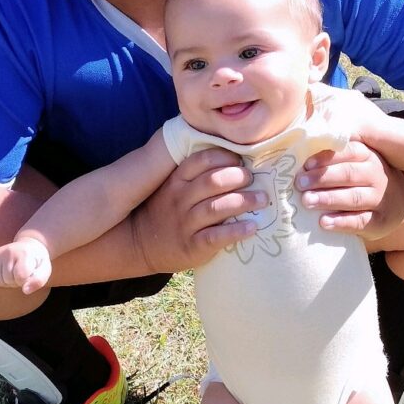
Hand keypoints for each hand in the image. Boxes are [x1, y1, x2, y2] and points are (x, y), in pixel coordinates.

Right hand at [0, 237, 52, 294]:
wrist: (29, 246)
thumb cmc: (37, 262)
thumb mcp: (45, 270)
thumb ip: (38, 281)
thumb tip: (25, 290)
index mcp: (25, 253)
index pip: (20, 276)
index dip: (25, 281)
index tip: (30, 274)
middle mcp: (9, 251)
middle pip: (8, 279)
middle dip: (16, 282)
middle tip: (23, 274)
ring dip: (7, 282)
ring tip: (15, 274)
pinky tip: (7, 273)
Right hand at [130, 148, 266, 272]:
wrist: (141, 244)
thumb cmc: (165, 211)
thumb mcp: (171, 188)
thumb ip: (194, 176)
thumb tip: (234, 161)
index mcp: (176, 181)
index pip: (201, 161)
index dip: (224, 157)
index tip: (241, 159)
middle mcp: (179, 200)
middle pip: (212, 182)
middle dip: (238, 177)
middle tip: (254, 179)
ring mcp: (185, 223)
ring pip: (217, 208)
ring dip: (244, 201)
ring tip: (263, 200)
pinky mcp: (192, 246)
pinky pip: (216, 237)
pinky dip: (236, 231)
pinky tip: (252, 227)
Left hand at [295, 140, 403, 237]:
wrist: (394, 205)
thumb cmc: (362, 179)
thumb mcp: (356, 162)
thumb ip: (333, 155)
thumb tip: (303, 147)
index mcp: (368, 156)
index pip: (348, 152)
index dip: (326, 158)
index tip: (306, 165)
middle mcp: (377, 175)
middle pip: (349, 174)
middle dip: (322, 178)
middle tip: (300, 183)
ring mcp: (381, 199)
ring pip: (354, 197)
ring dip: (329, 199)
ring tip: (307, 201)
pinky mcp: (380, 221)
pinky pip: (361, 222)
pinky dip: (342, 222)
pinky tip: (324, 222)